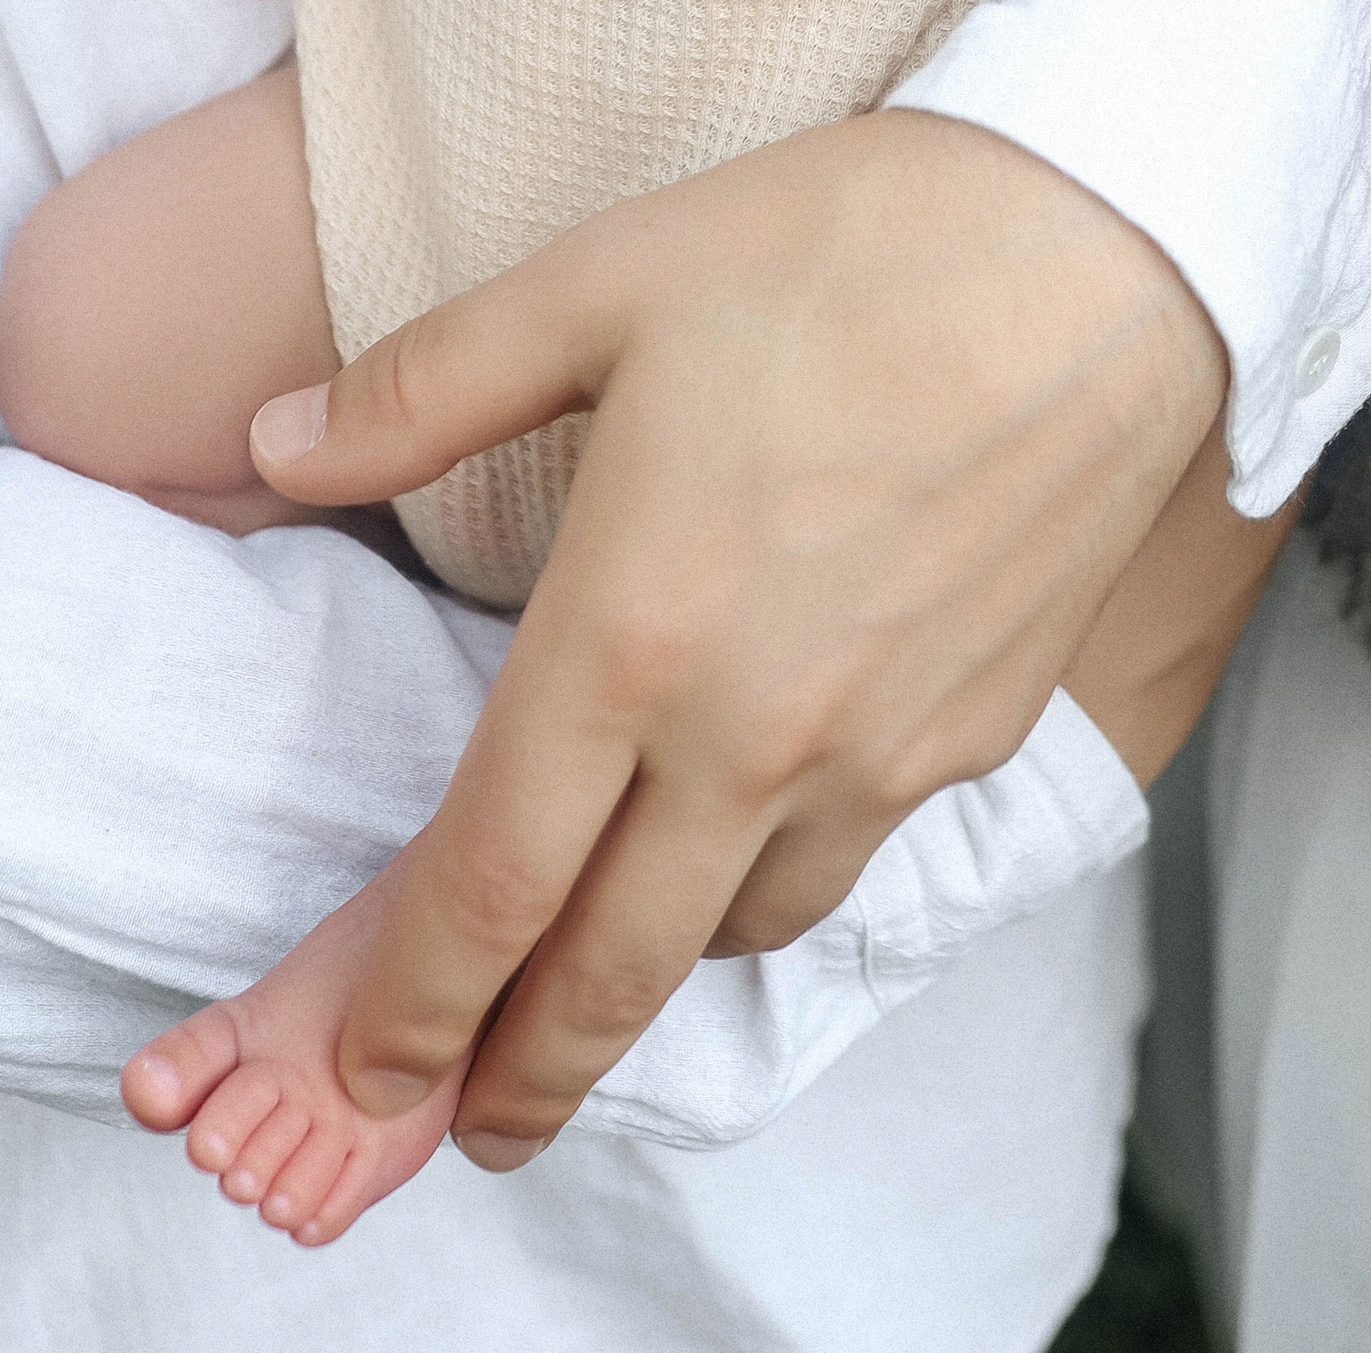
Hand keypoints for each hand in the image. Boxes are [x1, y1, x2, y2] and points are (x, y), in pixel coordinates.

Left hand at [246, 109, 1226, 1159]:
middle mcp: (749, 730)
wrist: (1098, 248)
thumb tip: (272, 437)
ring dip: (649, 978)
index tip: (361, 1073)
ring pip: (734, 932)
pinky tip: (749, 841)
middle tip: (465, 1123)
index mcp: (630, 630)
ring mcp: (875, 750)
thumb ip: (424, 385)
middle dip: (516, 1073)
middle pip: (607, 973)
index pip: (487, 882)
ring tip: (597, 979)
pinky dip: (771, 887)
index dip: (409, 1005)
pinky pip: (846, 858)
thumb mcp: (601, 281)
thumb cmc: (842, 247)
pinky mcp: (972, 733)